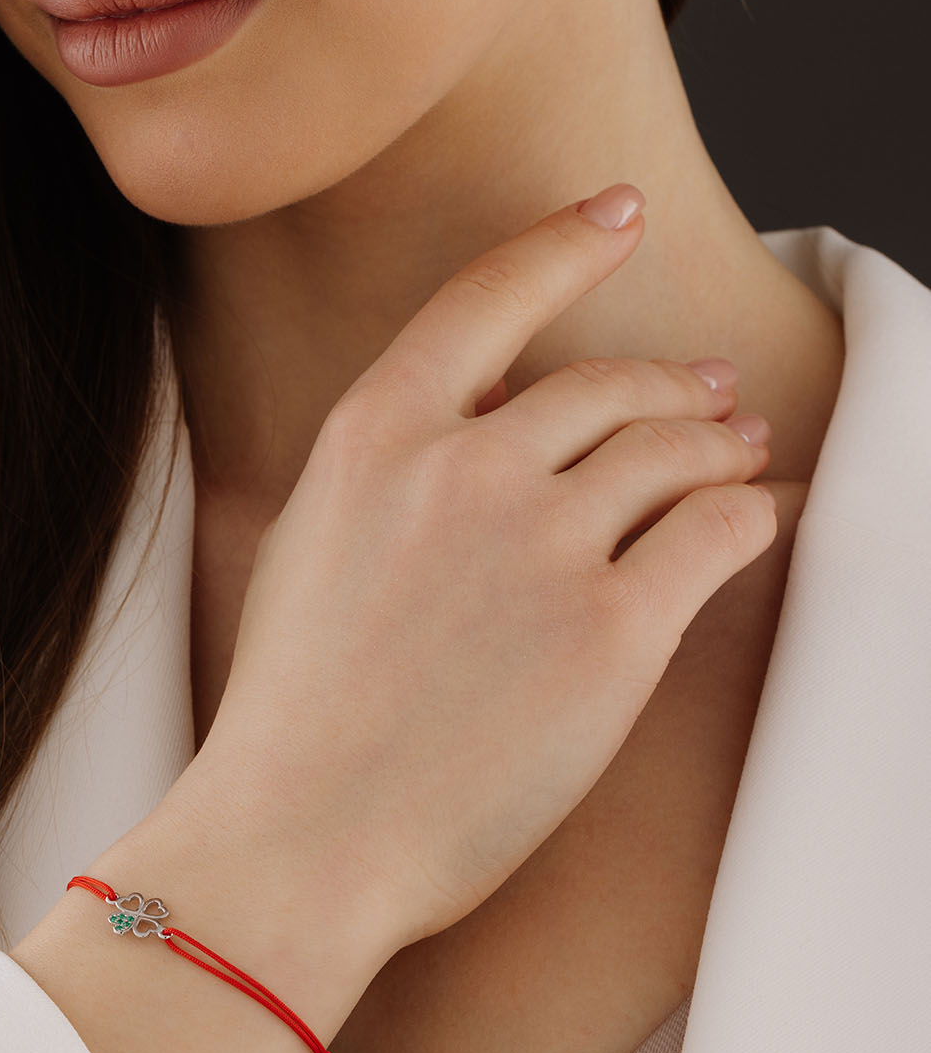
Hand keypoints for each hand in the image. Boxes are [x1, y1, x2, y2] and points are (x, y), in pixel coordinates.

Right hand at [174, 185, 775, 955]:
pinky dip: (751, 514)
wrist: (301, 841)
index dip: (564, 241)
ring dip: (722, 442)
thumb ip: (391, 472)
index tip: (618, 211)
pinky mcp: (612, 630)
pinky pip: (718, 531)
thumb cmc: (293, 719)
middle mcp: (461, 466)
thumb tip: (484, 414)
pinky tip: (759, 517)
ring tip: (743, 452)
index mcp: (373, 438)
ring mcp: (539, 543)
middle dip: (672, 384)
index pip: (487, 297)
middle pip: (606, 383)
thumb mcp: (309, 552)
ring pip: (674, 447)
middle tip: (710, 397)